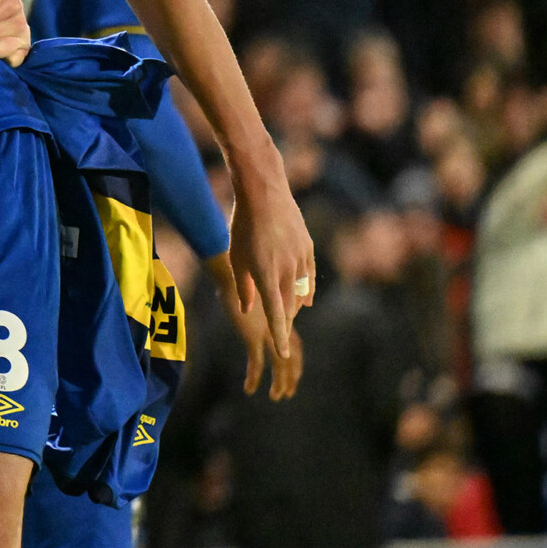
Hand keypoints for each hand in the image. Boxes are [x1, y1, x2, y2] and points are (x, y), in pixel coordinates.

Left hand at [227, 170, 316, 359]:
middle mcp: (287, 271)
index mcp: (266, 276)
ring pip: (300, 292)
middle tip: (280, 336)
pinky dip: (306, 290)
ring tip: (287, 315)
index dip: (278, 335)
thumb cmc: (242, 226)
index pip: (274, 314)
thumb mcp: (236, 257)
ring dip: (293, 306)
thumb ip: (244, 287)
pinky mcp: (308, 249)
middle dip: (284, 322)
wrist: (264, 194)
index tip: (282, 353)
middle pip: (288, 306)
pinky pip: (309, 277)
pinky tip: (306, 301)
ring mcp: (301, 260)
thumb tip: (250, 309)